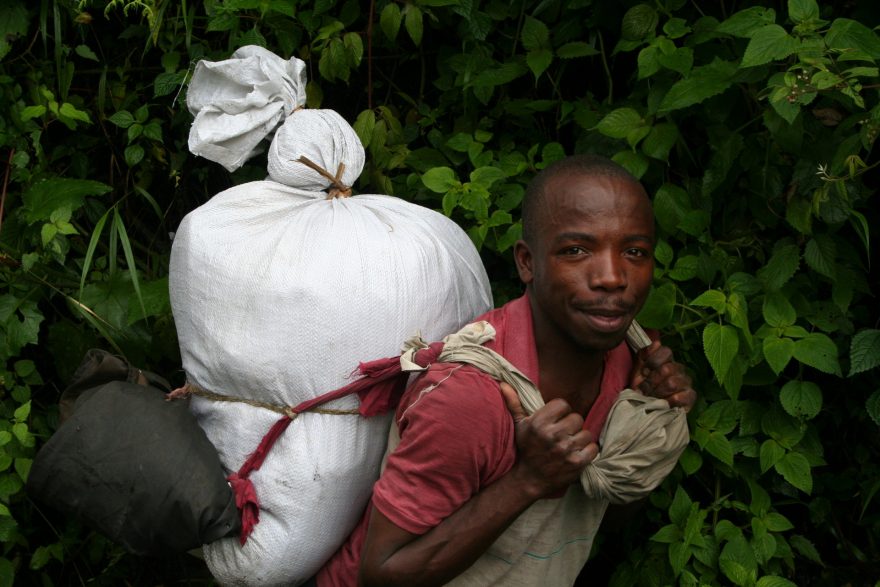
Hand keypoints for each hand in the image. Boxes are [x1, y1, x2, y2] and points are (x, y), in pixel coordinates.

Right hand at [498, 383, 597, 498]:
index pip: (563, 405)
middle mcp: (552, 435)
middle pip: (577, 418)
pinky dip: (588, 451)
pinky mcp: (577, 463)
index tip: (557, 420)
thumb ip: (514, 403)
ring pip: (586, 433)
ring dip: (580, 439)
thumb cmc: (527, 449)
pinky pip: (593, 448)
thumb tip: (504, 384)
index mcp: (539, 423)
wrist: (530, 479)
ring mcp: (566, 449)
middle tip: (564, 434)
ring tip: (570, 444)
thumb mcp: (519, 426)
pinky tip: (577, 453)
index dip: (561, 412)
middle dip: (571, 426)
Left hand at [630, 341, 695, 411]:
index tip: (643, 372)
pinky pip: (680, 397)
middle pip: (667, 369)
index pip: (665, 351)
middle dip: (651, 381)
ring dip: (657, 393)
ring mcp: (686, 382)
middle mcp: (679, 368)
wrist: (644, 410)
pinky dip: (668, 402)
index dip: (652, 362)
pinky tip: (663, 404)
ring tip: (651, 398)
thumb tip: (656, 343)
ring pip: (672, 383)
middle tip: (644, 389)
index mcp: (667, 360)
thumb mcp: (637, 370)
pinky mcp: (690, 397)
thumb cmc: (641, 389)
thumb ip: (644, 355)